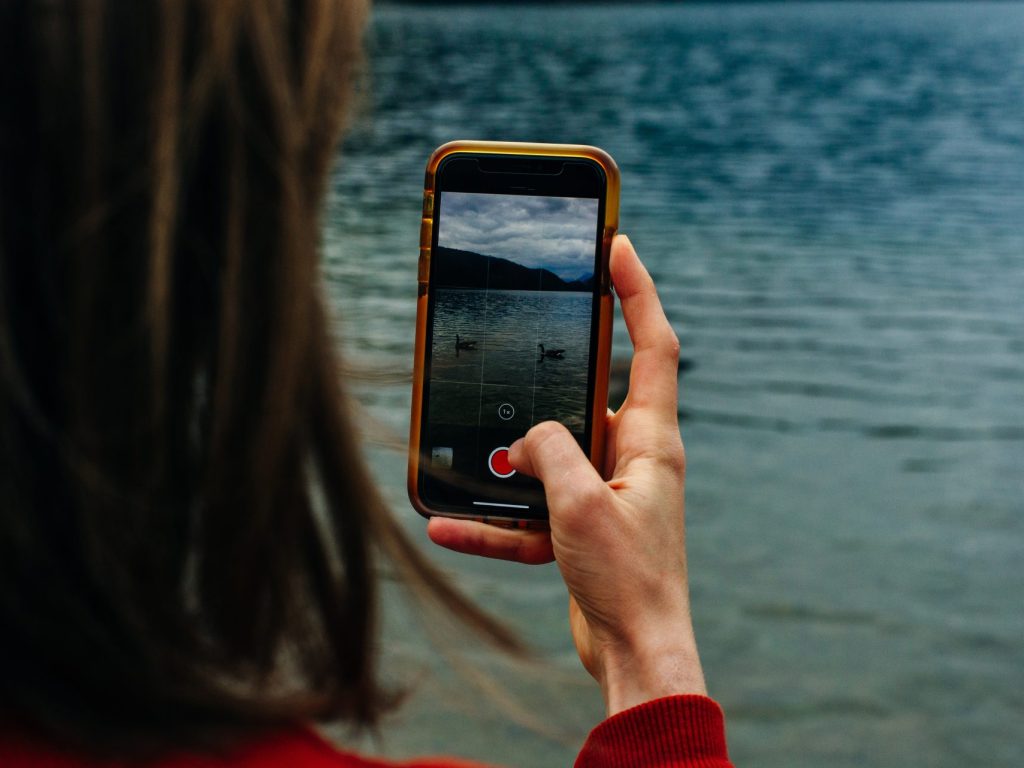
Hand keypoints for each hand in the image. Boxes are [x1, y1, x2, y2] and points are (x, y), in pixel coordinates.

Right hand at [428, 235, 705, 714]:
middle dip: (556, 367)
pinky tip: (447, 526)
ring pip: (550, 455)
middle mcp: (632, 458)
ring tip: (467, 455)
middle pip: (593, 391)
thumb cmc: (629, 580)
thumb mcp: (582, 503)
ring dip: (510, 458)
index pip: (652, 345)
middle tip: (521, 335)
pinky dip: (494, 519)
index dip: (637, 292)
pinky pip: (531, 511)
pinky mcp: (581, 527)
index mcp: (651, 441)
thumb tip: (524, 442)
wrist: (636, 654)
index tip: (616, 248)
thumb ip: (550, 452)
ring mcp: (605, 492)